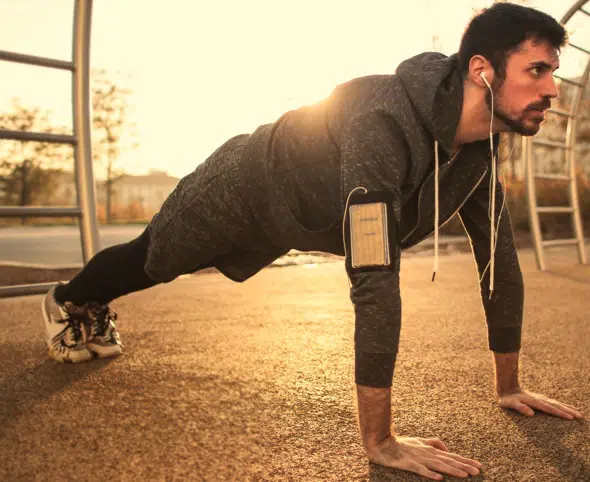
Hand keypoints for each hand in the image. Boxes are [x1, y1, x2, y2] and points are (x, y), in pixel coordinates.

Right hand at [366, 435, 481, 479]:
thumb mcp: (419, 441)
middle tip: (478, 471)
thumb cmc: (401, 444)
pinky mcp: (408, 464)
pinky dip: (430, 474)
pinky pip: (420, 470)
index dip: (465, 460)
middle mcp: (427, 453)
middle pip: (448, 460)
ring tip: (465, 475)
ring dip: (452, 470)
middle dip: (464, 466)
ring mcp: (418, 459)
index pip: (451, 455)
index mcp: (430, 449)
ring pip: (438, 465)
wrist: (382, 443)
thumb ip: (433, 443)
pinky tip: (439, 478)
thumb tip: (446, 449)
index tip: (478, 465)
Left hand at [498, 388, 583, 419]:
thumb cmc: (507, 399)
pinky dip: (562, 405)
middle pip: (556, 406)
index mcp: (534, 402)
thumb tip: (531, 414)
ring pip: (557, 403)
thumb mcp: (510, 404)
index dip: (560, 413)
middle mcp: (540, 399)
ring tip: (579, 412)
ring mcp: (541, 398)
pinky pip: (554, 403)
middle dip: (568, 411)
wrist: (506, 387)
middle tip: (580, 416)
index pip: (549, 409)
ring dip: (568, 408)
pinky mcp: (540, 399)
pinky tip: (567, 407)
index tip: (571, 418)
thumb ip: (520, 408)